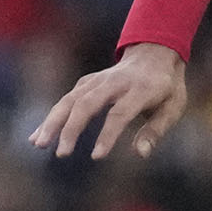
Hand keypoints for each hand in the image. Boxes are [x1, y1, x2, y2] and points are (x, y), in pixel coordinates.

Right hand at [30, 42, 189, 160]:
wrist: (154, 54)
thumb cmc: (166, 87)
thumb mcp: (173, 107)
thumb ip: (156, 130)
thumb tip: (140, 154)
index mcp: (141, 89)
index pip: (119, 113)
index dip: (107, 135)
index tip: (97, 156)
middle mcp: (114, 82)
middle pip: (87, 104)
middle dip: (71, 129)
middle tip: (61, 154)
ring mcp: (97, 80)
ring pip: (70, 100)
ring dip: (52, 122)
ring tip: (38, 145)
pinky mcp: (86, 82)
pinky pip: (65, 100)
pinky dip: (51, 118)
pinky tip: (38, 136)